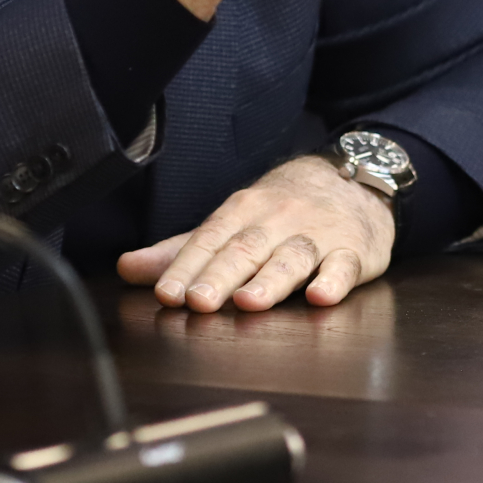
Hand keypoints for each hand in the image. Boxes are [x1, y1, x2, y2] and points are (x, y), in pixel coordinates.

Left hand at [119, 156, 394, 312]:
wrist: (355, 179)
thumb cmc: (284, 209)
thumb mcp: (234, 222)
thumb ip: (184, 250)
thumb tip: (127, 268)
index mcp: (243, 211)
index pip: (210, 239)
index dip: (187, 266)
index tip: (166, 293)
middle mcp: (277, 220)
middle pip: (246, 249)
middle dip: (220, 276)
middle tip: (198, 303)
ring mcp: (318, 234)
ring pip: (292, 257)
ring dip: (270, 279)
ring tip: (249, 301)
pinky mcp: (354, 251)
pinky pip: (345, 265)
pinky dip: (334, 280)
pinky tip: (321, 295)